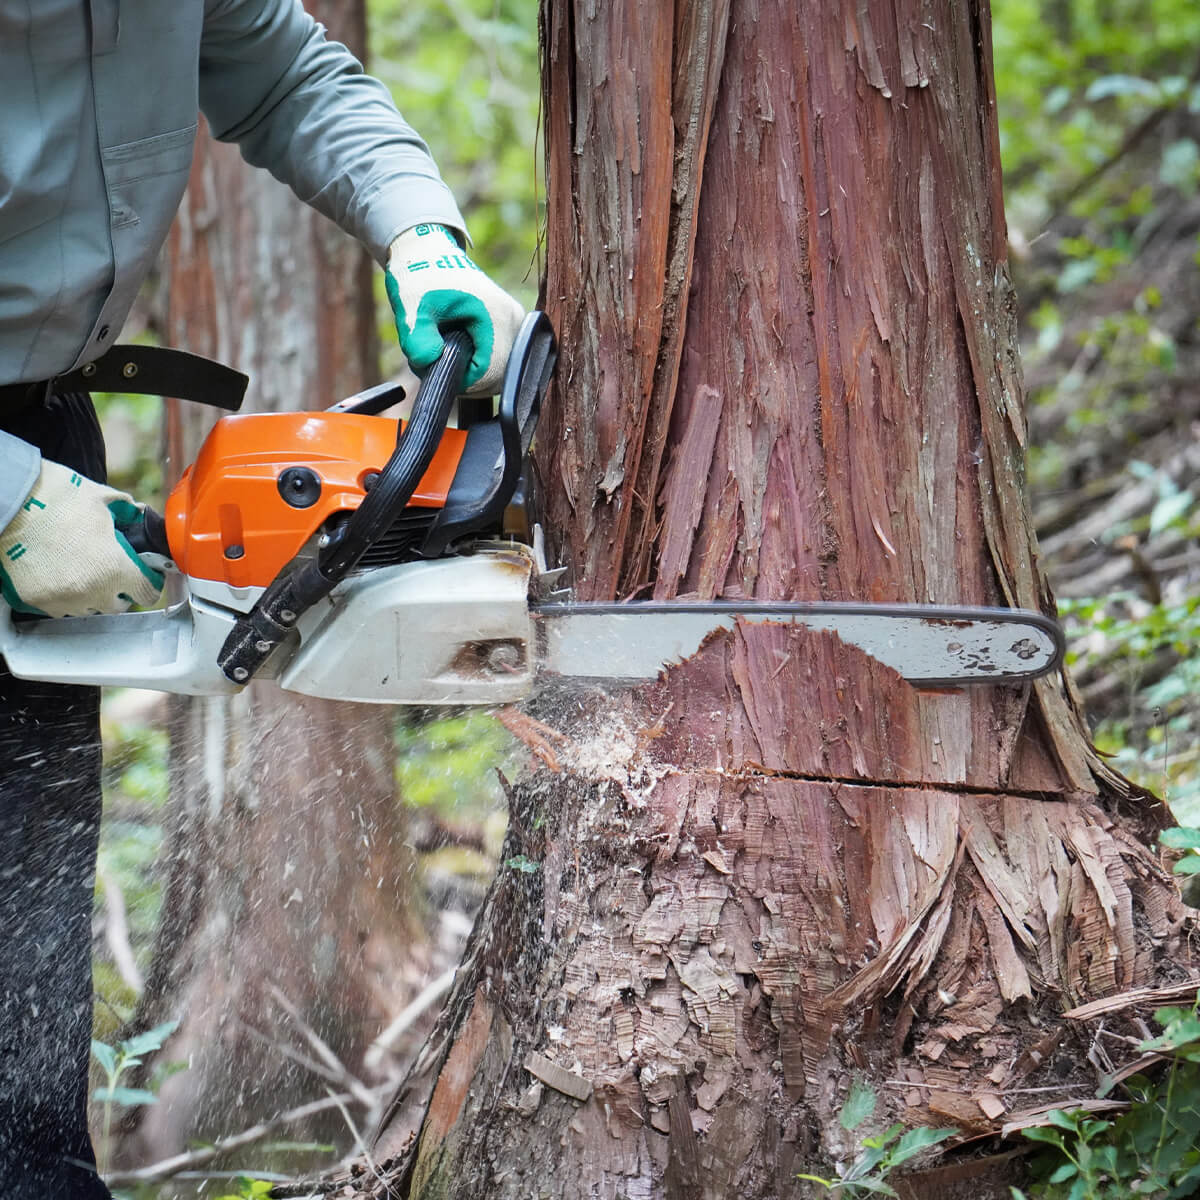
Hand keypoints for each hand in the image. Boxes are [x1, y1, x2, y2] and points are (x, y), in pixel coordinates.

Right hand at [0, 461, 163, 617]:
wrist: (8, 501)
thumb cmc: (53, 497)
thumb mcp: (101, 498)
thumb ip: (126, 511)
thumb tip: (136, 513)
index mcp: (114, 567)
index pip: (146, 593)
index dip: (148, 583)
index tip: (144, 576)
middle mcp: (91, 590)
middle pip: (117, 606)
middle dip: (120, 591)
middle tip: (114, 572)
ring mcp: (61, 598)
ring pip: (88, 610)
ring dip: (93, 596)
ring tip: (85, 573)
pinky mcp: (35, 600)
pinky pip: (59, 608)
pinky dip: (66, 597)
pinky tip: (62, 576)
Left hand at [385, 224, 525, 395]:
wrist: (429, 252)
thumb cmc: (421, 276)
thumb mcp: (410, 308)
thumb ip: (416, 339)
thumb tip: (429, 363)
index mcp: (496, 316)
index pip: (490, 373)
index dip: (462, 381)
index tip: (437, 369)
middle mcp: (514, 321)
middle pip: (498, 376)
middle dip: (466, 378)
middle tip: (437, 361)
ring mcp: (516, 323)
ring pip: (499, 371)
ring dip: (471, 371)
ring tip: (445, 352)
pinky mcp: (510, 326)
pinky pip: (499, 360)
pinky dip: (477, 362)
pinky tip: (458, 348)